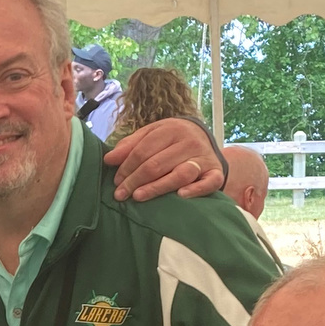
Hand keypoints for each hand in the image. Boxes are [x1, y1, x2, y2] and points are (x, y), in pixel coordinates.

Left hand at [104, 117, 223, 200]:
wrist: (205, 139)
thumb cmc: (171, 140)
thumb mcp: (151, 135)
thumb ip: (130, 145)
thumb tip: (109, 159)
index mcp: (170, 129)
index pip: (143, 150)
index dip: (126, 167)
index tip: (115, 181)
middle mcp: (188, 142)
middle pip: (157, 164)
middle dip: (135, 180)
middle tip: (120, 195)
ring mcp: (203, 157)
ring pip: (180, 174)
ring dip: (157, 187)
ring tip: (138, 197)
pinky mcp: (215, 172)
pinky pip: (209, 182)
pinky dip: (196, 189)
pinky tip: (181, 196)